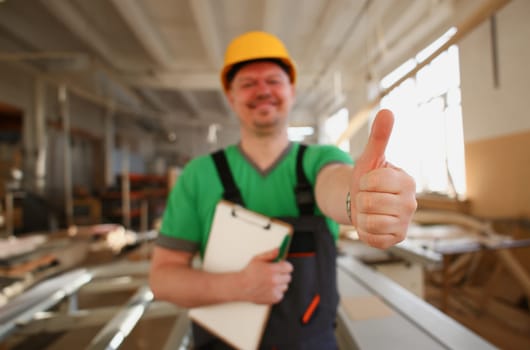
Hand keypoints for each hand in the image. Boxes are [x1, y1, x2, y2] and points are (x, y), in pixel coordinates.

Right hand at [239, 248, 292, 303]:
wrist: (241, 287)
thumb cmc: (249, 272)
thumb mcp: (257, 259)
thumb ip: (270, 254)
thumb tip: (278, 250)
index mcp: (272, 269)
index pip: (289, 267)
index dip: (285, 266)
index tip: (281, 267)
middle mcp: (275, 280)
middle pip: (288, 277)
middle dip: (282, 275)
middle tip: (273, 275)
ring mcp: (275, 290)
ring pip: (285, 286)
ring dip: (280, 284)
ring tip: (269, 282)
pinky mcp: (274, 298)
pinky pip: (281, 294)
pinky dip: (276, 292)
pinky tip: (268, 289)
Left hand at [350, 109, 416, 248]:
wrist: (362, 203)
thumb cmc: (369, 178)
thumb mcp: (371, 157)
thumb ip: (379, 137)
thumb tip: (387, 111)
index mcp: (407, 181)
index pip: (373, 181)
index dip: (364, 181)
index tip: (369, 181)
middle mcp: (411, 203)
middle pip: (369, 202)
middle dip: (360, 199)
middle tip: (367, 197)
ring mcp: (405, 223)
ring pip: (369, 221)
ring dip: (361, 215)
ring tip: (368, 210)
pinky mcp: (396, 239)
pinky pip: (371, 237)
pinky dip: (364, 231)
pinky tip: (370, 223)